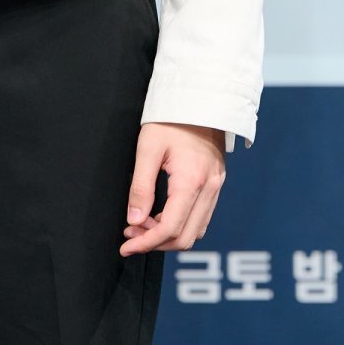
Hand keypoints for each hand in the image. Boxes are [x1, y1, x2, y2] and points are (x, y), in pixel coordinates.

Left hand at [119, 122, 225, 256]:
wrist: (199, 97)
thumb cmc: (170, 119)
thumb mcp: (147, 148)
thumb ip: (140, 187)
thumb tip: (134, 220)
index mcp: (192, 181)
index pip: (170, 229)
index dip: (146, 243)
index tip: (126, 246)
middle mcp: (210, 189)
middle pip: (186, 237)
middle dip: (156, 243)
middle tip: (131, 235)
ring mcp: (216, 187)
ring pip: (196, 231)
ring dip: (168, 235)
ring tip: (142, 225)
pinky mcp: (217, 183)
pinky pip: (202, 217)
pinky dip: (181, 224)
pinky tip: (161, 215)